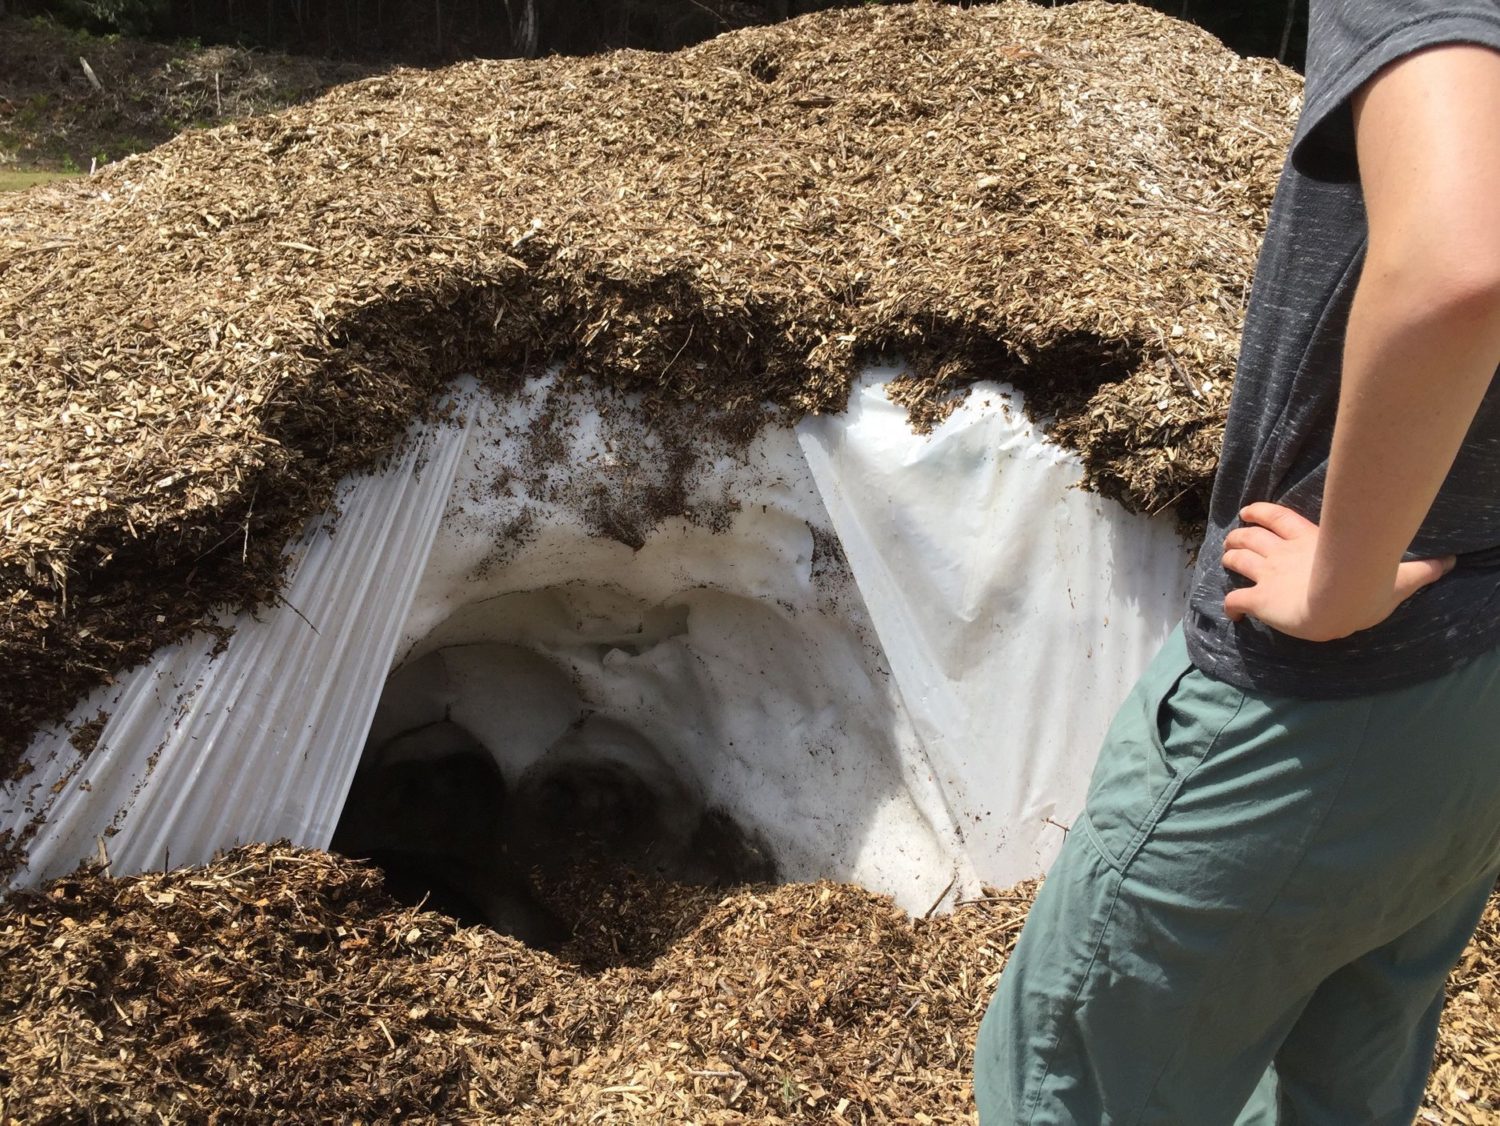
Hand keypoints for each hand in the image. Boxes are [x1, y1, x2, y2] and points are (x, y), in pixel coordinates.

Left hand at [1222, 502, 1453, 641]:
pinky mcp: (1259, 599)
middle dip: (1238, 538)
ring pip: (1237, 560)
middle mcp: (1283, 555)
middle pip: (1250, 537)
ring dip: (1229, 560)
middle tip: (1233, 543)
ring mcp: (1269, 576)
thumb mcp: (1396, 576)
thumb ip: (1418, 569)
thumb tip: (1448, 562)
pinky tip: (1232, 614)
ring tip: (1226, 563)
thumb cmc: (1367, 586)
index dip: (1259, 513)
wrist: (1338, 602)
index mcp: (1309, 542)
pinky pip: (1236, 601)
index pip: (1277, 518)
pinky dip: (1230, 607)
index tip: (1248, 512)